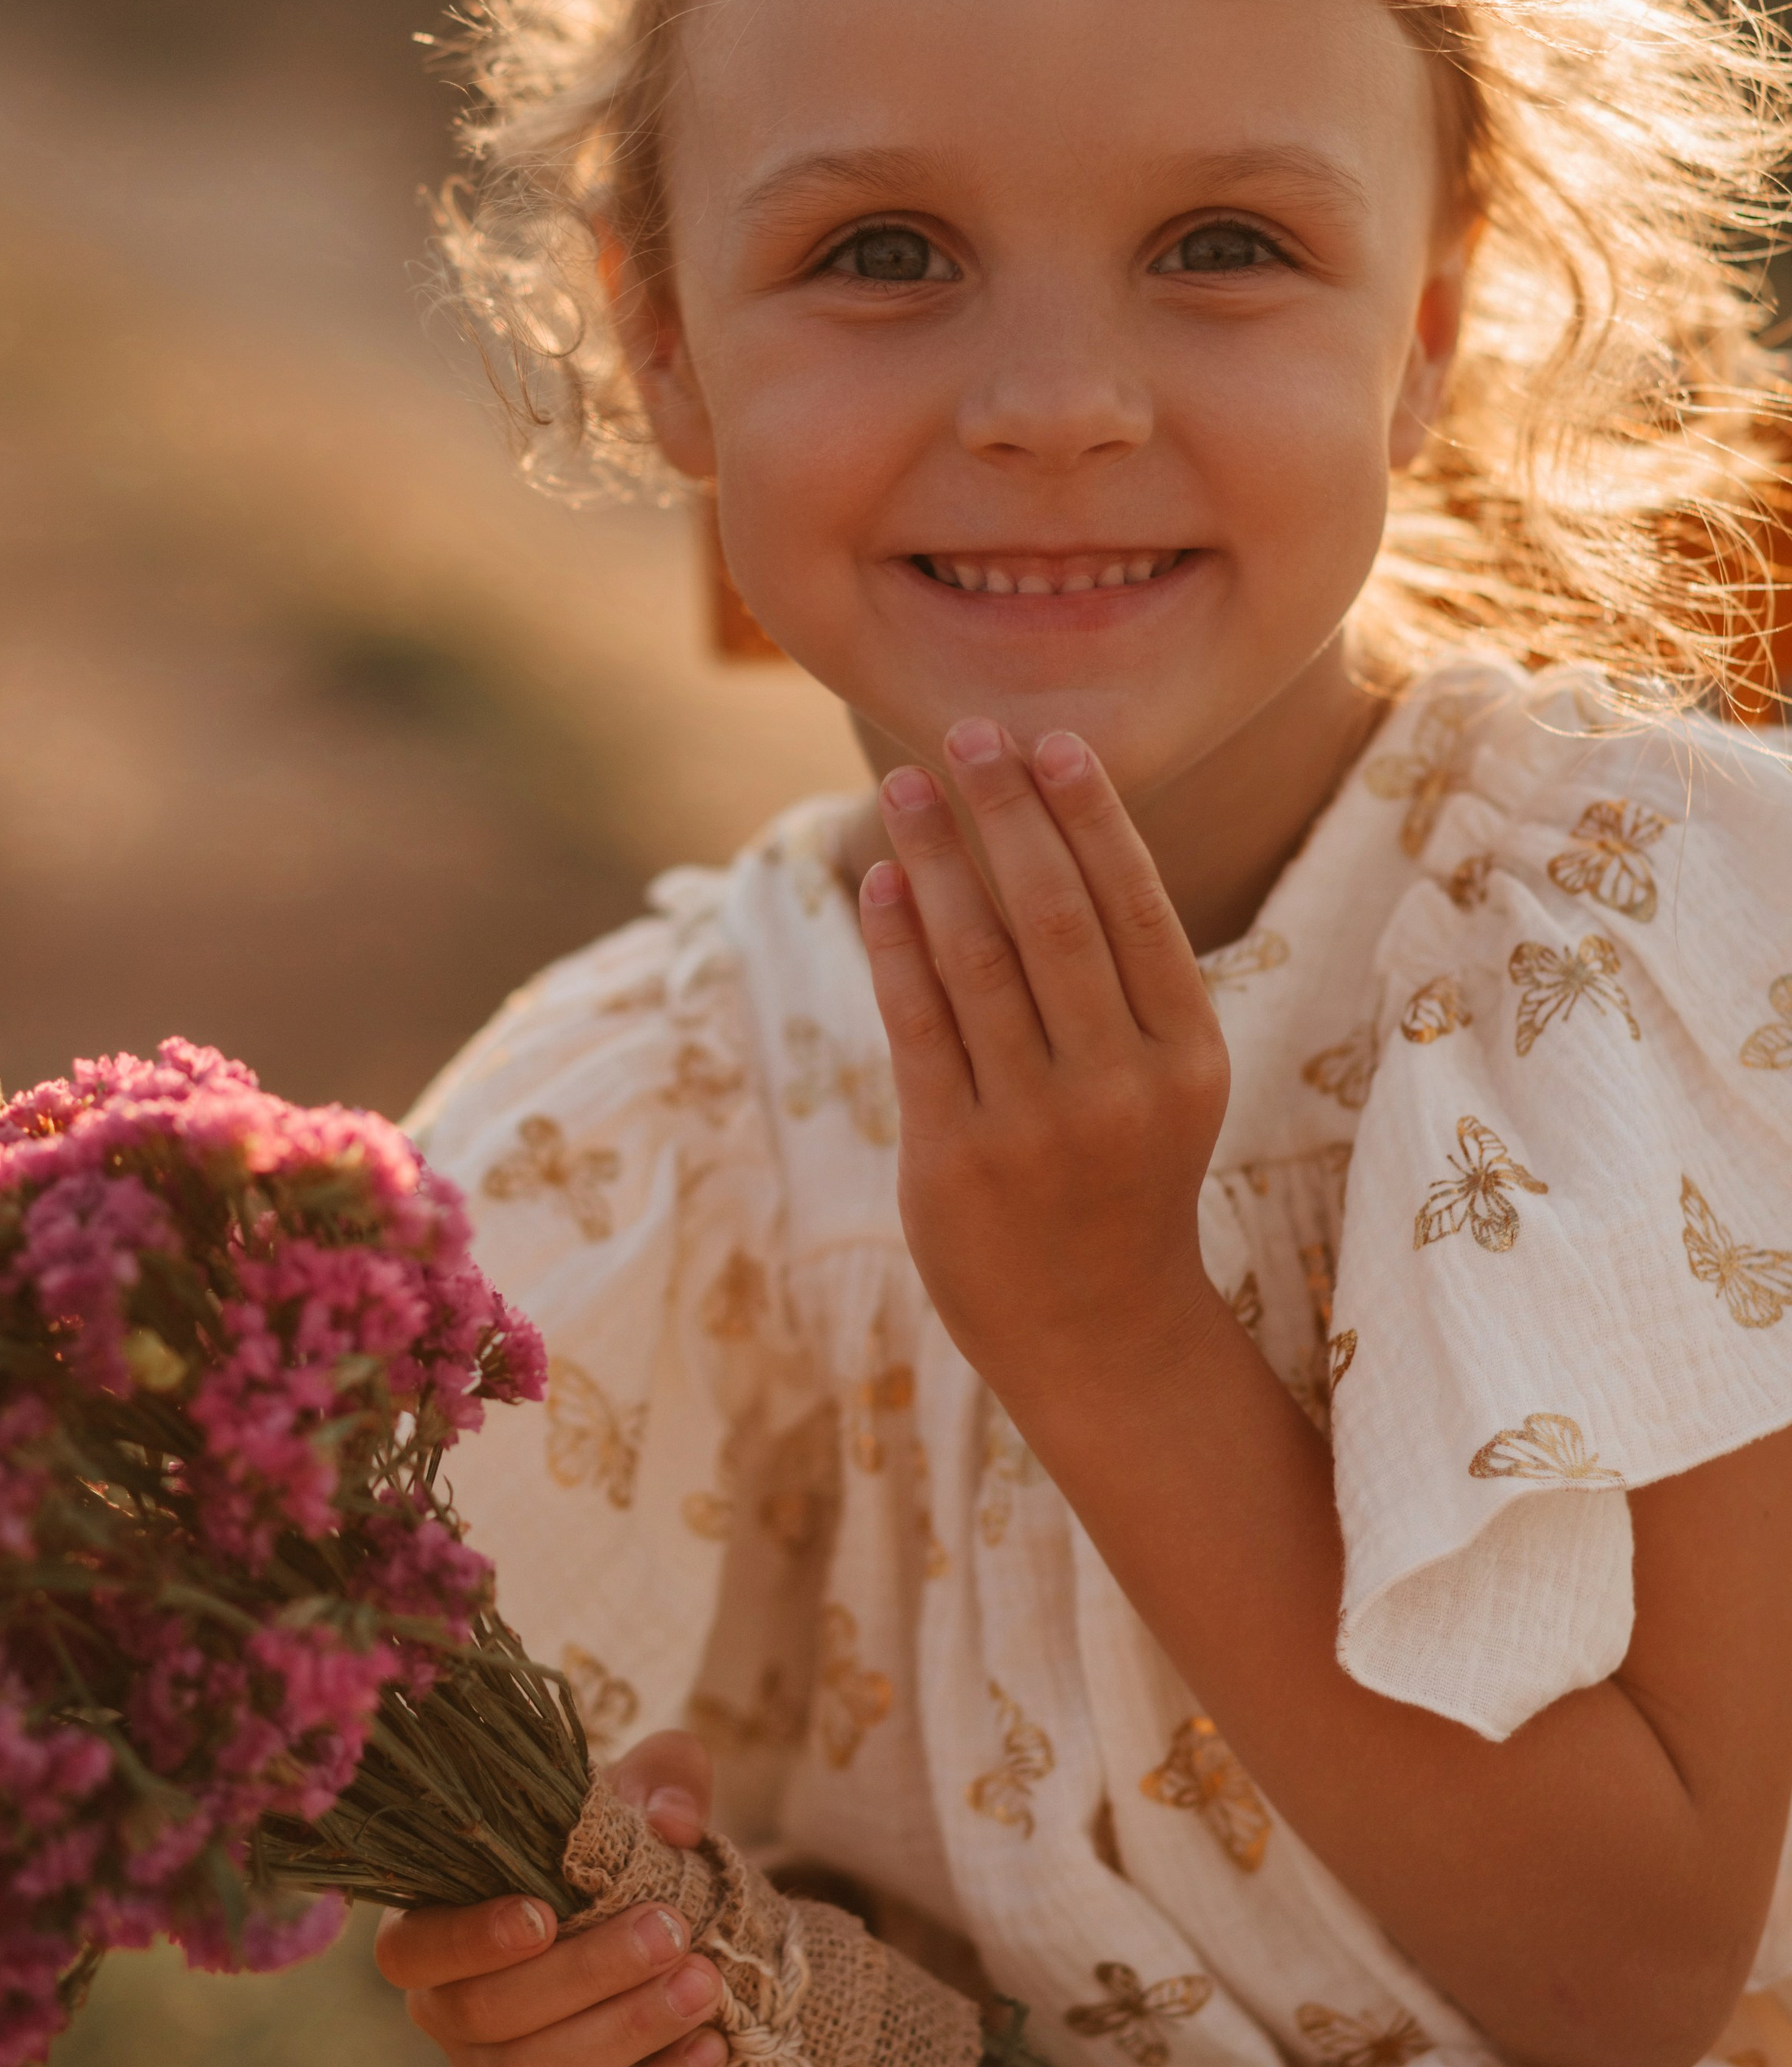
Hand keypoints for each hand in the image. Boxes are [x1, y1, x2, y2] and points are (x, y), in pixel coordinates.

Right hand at [371, 1729, 728, 2066]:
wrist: (653, 1937)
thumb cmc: (622, 1850)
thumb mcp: (643, 1793)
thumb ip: (661, 1781)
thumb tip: (670, 1821)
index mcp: (435, 1926)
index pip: (413, 1950)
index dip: (469, 1939)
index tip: (546, 1914)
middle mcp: (444, 2012)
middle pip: (489, 2013)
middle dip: (587, 1973)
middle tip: (670, 1933)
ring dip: (626, 2033)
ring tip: (705, 1988)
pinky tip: (712, 2049)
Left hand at [857, 718, 1230, 1423]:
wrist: (1099, 1333)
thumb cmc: (1124, 1180)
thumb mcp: (1159, 1083)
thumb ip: (1117, 981)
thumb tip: (1042, 832)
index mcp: (1186, 1056)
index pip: (1133, 907)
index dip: (1090, 815)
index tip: (1051, 739)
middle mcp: (1118, 1087)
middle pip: (1052, 914)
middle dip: (1004, 812)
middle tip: (965, 733)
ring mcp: (1034, 1127)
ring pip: (976, 957)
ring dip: (935, 857)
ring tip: (903, 787)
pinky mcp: (955, 1159)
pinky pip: (917, 1022)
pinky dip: (895, 940)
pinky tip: (880, 879)